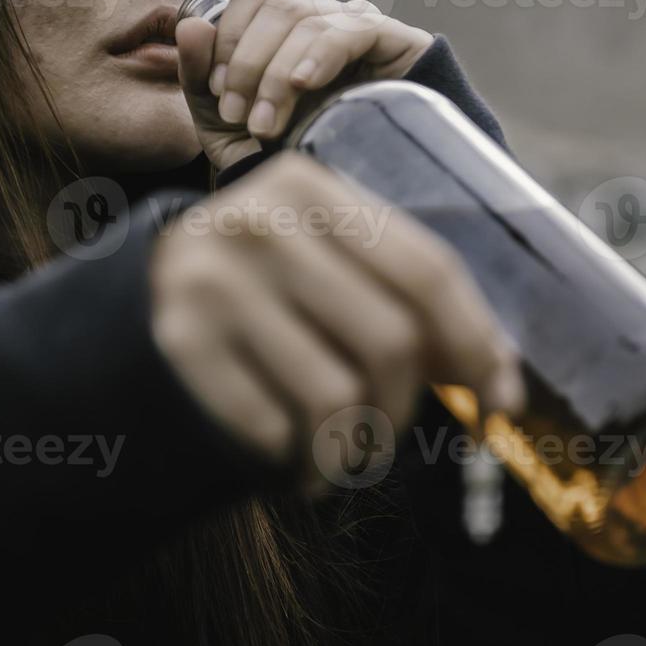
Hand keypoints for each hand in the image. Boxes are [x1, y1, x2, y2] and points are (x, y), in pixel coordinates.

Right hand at [148, 153, 525, 486]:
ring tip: (336, 455)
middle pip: (390, 340)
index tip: (501, 402)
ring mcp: (214, 278)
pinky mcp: (180, 339)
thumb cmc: (271, 287)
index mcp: (312, 187)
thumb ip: (412, 304)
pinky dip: (295, 457)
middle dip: (404, 407)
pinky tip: (288, 454)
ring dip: (350, 448)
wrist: (143, 294)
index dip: (475, 342)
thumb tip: (502, 384)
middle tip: (387, 434)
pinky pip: (274, 426)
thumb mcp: (335, 266)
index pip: (425, 269)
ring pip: (334, 396)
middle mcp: (260, 221)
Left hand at [176, 0, 433, 172]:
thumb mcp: (226, 124)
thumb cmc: (285, 157)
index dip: (228, 35)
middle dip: (246, 62)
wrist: (341, 197)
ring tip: (266, 126)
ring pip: (304, 18)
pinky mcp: (393, 41)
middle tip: (238, 115)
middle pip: (275, 4)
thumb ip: (199, 74)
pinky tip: (305, 86)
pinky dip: (318, 56)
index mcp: (285, 30)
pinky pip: (350, 30)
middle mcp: (322, 20)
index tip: (216, 90)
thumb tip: (189, 25)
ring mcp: (357, 27)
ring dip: (275, 75)